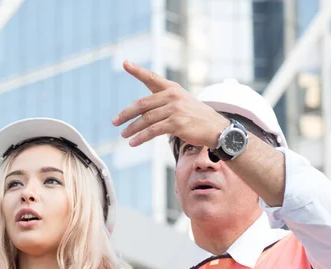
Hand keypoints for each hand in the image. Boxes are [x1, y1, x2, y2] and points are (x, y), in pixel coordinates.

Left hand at [112, 60, 229, 148]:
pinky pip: (153, 131)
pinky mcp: (177, 124)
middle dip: (126, 113)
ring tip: (123, 135)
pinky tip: (133, 142)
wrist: (216, 129)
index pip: (151, 78)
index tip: (125, 63)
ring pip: (146, 119)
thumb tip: (141, 111)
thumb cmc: (196, 117)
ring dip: (132, 128)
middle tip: (115, 122)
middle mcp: (173, 96)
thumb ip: (163, 102)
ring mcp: (175, 109)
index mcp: (172, 88)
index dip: (137, 70)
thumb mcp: (181, 103)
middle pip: (143, 103)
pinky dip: (141, 137)